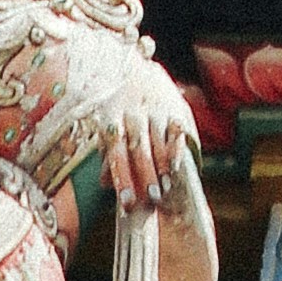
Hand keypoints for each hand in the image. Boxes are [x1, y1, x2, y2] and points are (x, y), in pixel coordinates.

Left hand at [103, 90, 199, 209]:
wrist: (144, 78)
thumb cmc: (122, 115)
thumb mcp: (109, 129)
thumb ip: (108, 157)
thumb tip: (105, 183)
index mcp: (113, 119)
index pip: (116, 152)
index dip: (122, 177)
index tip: (128, 203)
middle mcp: (133, 113)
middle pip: (139, 148)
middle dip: (145, 175)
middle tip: (150, 200)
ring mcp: (155, 110)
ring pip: (158, 140)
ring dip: (161, 166)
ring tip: (164, 190)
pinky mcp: (175, 109)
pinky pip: (176, 130)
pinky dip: (175, 149)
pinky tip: (174, 168)